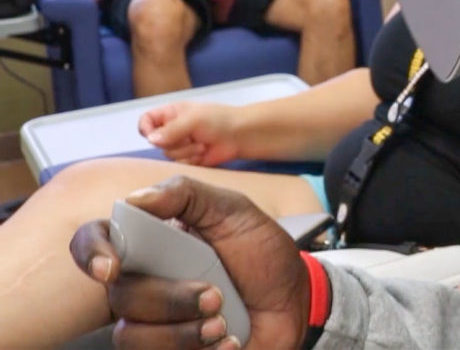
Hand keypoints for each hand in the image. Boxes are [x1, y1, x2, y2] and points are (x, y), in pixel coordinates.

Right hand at [69, 177, 308, 348]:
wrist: (296, 297)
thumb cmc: (261, 251)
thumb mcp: (233, 211)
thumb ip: (186, 195)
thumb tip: (135, 198)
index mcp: (150, 243)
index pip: (94, 242)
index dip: (91, 253)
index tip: (112, 267)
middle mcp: (143, 283)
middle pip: (119, 295)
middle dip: (168, 298)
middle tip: (215, 295)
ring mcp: (154, 322)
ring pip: (131, 336)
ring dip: (180, 332)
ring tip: (223, 324)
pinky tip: (229, 343)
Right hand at [139, 102, 239, 165]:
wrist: (241, 136)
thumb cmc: (219, 120)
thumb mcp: (194, 119)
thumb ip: (171, 129)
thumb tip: (151, 139)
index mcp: (171, 113)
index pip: (146, 120)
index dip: (146, 128)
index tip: (152, 135)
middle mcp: (172, 129)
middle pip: (156, 142)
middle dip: (174, 141)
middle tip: (191, 136)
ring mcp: (180, 145)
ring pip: (168, 154)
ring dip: (186, 151)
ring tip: (203, 144)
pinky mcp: (188, 159)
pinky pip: (180, 164)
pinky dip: (192, 159)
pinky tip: (205, 152)